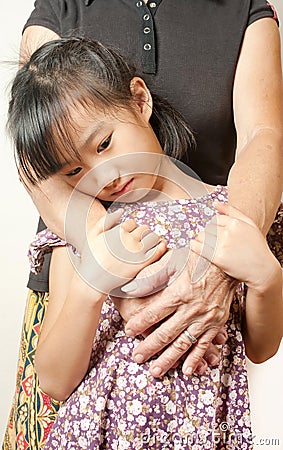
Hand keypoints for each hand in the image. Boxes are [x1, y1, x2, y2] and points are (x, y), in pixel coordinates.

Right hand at [78, 209, 166, 293]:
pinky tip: (160, 246)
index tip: (127, 234)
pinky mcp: (142, 264)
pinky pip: (158, 251)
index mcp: (118, 231)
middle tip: (137, 240)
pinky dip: (161, 246)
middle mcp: (129, 240)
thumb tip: (121, 211)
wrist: (93, 280)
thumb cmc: (91, 258)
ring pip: (153, 237)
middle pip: (144, 228)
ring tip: (147, 243)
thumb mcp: (92, 235)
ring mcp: (136, 252)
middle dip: (141, 232)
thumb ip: (105, 220)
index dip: (130, 228)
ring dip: (152, 238)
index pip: (132, 222)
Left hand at [121, 248, 234, 376]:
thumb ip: (151, 278)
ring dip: (169, 359)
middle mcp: (191, 309)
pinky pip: (204, 344)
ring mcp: (205, 318)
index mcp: (178, 293)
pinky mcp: (217, 323)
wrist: (227, 261)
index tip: (128, 331)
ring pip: (183, 344)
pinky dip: (196, 359)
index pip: (153, 314)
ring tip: (156, 371)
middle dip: (149, 348)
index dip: (139, 324)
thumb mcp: (171, 262)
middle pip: (166, 334)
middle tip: (137, 357)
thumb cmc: (198, 258)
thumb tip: (130, 288)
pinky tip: (187, 370)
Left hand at [191, 202, 276, 288]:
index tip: (217, 235)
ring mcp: (222, 244)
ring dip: (201, 241)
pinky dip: (194, 247)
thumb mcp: (250, 224)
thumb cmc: (257, 247)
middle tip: (213, 243)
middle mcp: (228, 232)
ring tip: (207, 247)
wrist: (262, 270)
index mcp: (235, 222)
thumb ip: (232, 212)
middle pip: (207, 228)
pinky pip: (197, 248)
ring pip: (201, 237)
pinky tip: (195, 248)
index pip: (215, 220)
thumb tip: (215, 203)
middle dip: (208, 235)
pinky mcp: (217, 257)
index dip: (215, 228)